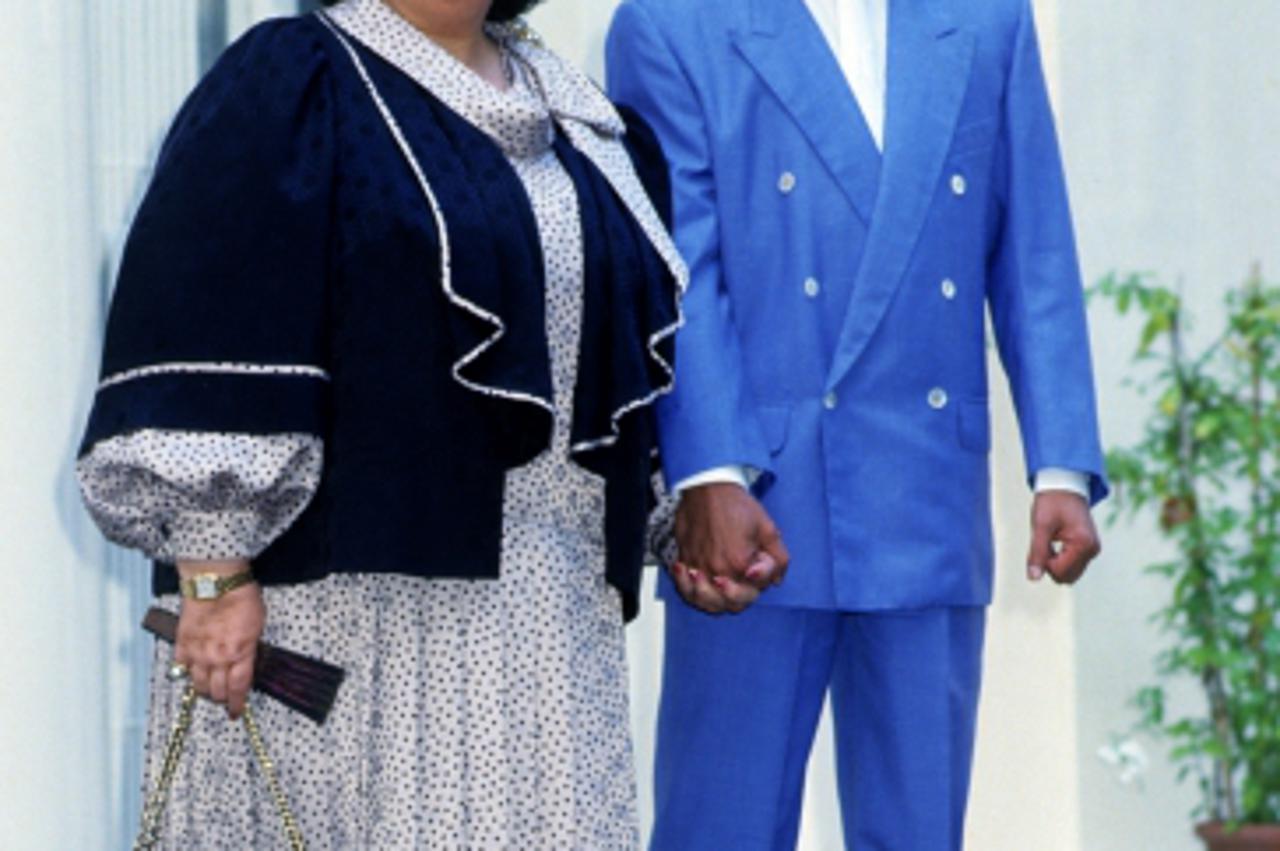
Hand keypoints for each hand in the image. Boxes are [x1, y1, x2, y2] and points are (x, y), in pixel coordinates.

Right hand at [174, 560, 263, 719]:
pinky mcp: (182, 643)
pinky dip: (187, 671)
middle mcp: (216, 659)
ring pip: (197, 684)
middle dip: (222, 698)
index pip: (238, 690)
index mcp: (239, 655)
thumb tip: (245, 664)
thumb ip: (249, 651)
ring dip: (204, 689)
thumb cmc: (243, 599)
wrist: (217, 582)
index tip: (237, 713)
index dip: (237, 705)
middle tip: (225, 697)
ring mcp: (197, 653)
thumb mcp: (257, 628)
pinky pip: (181, 666)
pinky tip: (192, 671)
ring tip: (209, 688)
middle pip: (216, 692)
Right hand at [671, 483, 789, 613]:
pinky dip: (689, 590)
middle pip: (733, 604)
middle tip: (744, 577)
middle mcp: (717, 570)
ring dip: (716, 600)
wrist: (707, 487)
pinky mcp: (685, 560)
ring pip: (706, 602)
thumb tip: (777, 579)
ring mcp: (698, 567)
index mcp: (740, 564)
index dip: (762, 578)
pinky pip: (684, 588)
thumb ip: (778, 558)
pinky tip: (692, 580)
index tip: (760, 561)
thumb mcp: (767, 528)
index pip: (756, 590)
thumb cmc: (736, 504)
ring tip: (719, 587)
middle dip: (743, 595)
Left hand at [1026, 491, 1101, 584]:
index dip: (1044, 562)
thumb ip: (1037, 553)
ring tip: (1052, 539)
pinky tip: (1057, 541)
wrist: (1065, 486)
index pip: (1060, 572)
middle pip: (1067, 577)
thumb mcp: (1040, 527)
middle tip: (1046, 541)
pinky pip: (1073, 564)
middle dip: (1050, 564)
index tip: (1041, 542)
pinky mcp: (1089, 548)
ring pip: (1070, 573)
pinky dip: (1061, 558)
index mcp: (1083, 544)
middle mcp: (1093, 549)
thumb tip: (1033, 578)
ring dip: (1055, 561)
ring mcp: (1093, 549)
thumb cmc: (1052, 502)